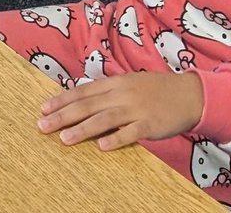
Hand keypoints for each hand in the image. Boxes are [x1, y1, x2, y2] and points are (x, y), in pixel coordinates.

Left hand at [38, 72, 203, 150]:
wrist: (188, 94)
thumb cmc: (154, 90)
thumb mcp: (128, 84)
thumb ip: (106, 93)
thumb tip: (80, 101)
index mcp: (114, 83)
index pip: (82, 92)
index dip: (61, 100)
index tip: (42, 108)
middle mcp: (122, 94)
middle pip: (87, 106)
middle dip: (63, 115)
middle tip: (42, 125)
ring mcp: (136, 109)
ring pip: (104, 119)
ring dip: (82, 129)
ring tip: (64, 138)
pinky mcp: (150, 124)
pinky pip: (131, 133)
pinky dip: (116, 139)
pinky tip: (102, 147)